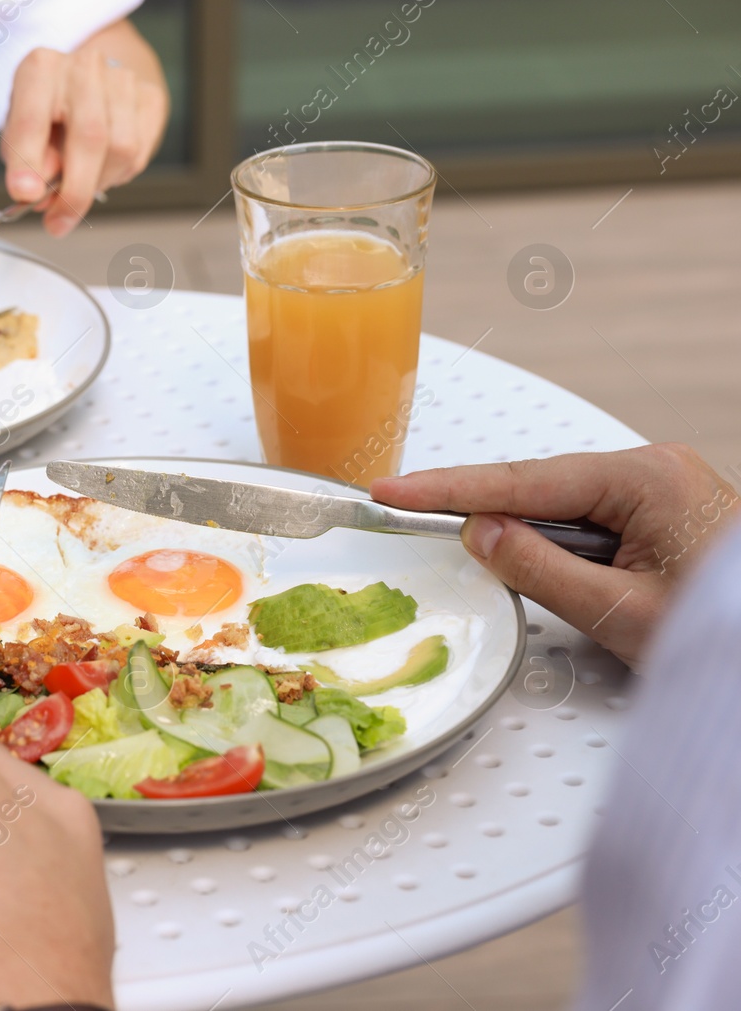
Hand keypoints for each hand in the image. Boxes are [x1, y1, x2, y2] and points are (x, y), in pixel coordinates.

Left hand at [1, 19, 167, 237]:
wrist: (89, 81)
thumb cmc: (48, 109)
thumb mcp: (20, 130)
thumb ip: (25, 158)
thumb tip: (37, 191)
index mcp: (41, 70)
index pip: (33, 120)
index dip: (27, 162)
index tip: (24, 195)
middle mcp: (84, 68)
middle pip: (90, 137)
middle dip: (74, 191)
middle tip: (59, 221)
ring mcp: (123, 80)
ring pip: (122, 149)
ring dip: (98, 183)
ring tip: (79, 184)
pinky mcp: (151, 97)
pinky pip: (140, 153)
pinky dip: (118, 173)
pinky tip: (101, 167)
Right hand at [371, 444, 738, 668]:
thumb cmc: (730, 630)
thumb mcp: (622, 612)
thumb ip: (540, 569)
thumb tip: (481, 533)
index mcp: (646, 479)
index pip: (522, 481)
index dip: (448, 489)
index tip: (393, 491)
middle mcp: (655, 470)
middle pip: (539, 487)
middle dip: (484, 511)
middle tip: (409, 516)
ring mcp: (661, 488)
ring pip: (563, 506)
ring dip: (532, 539)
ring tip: (511, 567)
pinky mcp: (663, 511)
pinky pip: (590, 518)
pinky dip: (561, 545)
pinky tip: (552, 569)